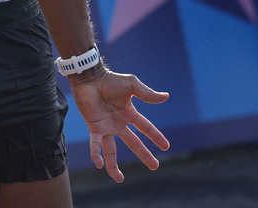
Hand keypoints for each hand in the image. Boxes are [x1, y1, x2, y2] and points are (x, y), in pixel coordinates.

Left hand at [68, 65, 169, 181]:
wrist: (91, 78)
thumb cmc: (110, 80)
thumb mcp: (132, 85)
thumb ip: (147, 93)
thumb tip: (166, 97)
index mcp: (129, 114)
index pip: (146, 128)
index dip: (156, 136)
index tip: (166, 147)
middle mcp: (118, 123)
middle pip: (133, 143)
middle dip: (144, 155)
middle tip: (155, 166)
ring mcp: (106, 127)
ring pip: (111, 150)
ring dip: (113, 165)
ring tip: (119, 179)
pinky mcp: (94, 127)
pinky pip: (95, 144)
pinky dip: (96, 154)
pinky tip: (99, 164)